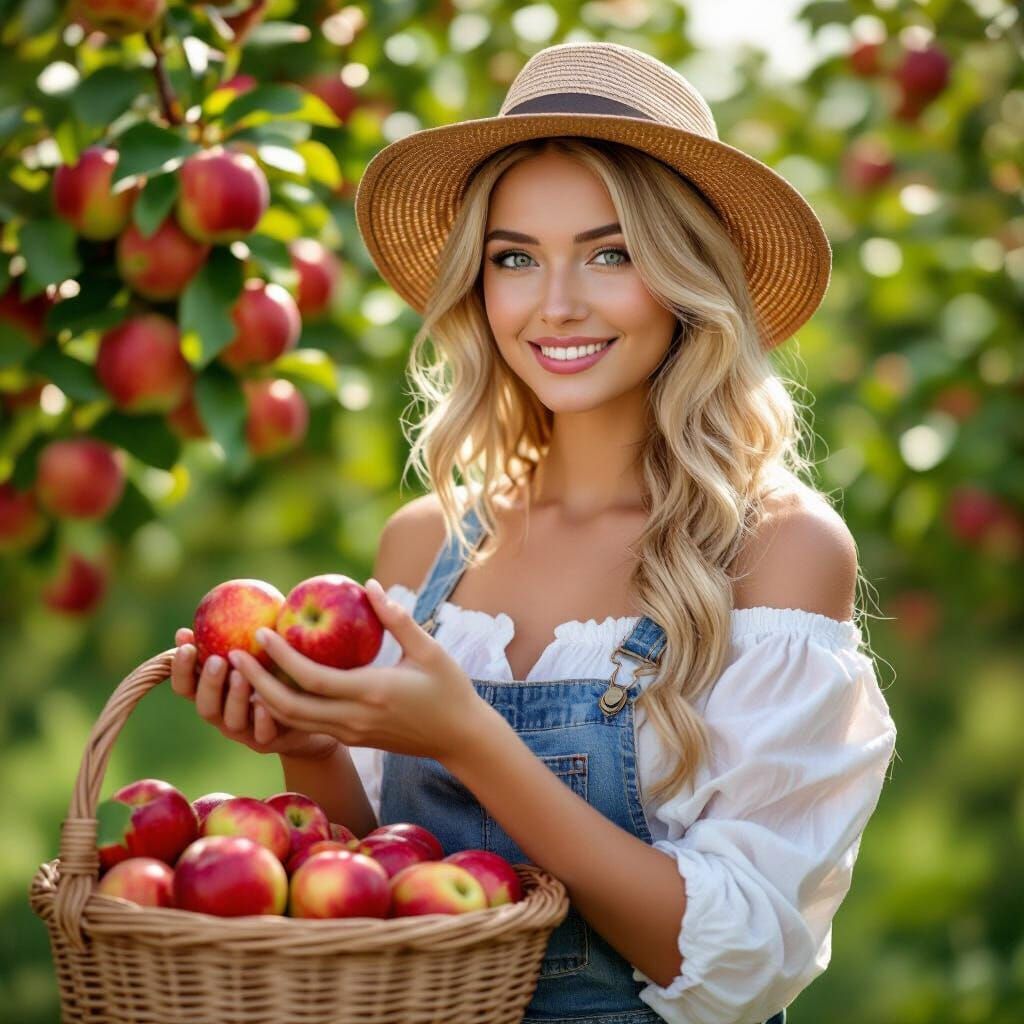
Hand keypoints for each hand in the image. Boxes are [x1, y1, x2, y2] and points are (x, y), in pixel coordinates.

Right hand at [170, 627, 339, 761]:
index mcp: (213, 693)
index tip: (186, 642)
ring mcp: (244, 732)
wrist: (309, 710)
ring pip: (230, 721)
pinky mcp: (269, 743)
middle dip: (207, 682)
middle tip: (217, 659)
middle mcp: (222, 715)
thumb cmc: (278, 669)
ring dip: (234, 698)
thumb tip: (225, 594)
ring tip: (242, 675)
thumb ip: (239, 631)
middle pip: (204, 705)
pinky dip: (262, 720)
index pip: (184, 685)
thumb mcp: (260, 649)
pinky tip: (267, 704)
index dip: (180, 667)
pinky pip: (263, 735)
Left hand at [227, 579, 499, 762]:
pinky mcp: (352, 739)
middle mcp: (354, 718)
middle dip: (256, 683)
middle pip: (289, 707)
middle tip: (233, 656)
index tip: (260, 634)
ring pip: (293, 721)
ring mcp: (350, 733)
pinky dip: (284, 708)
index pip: (312, 679)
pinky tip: (273, 686)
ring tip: (244, 671)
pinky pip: (308, 725)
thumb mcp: (429, 650)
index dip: (281, 658)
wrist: (460, 739)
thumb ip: (398, 618)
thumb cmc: (450, 689)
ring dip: (264, 698)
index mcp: (371, 692)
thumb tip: (368, 584)